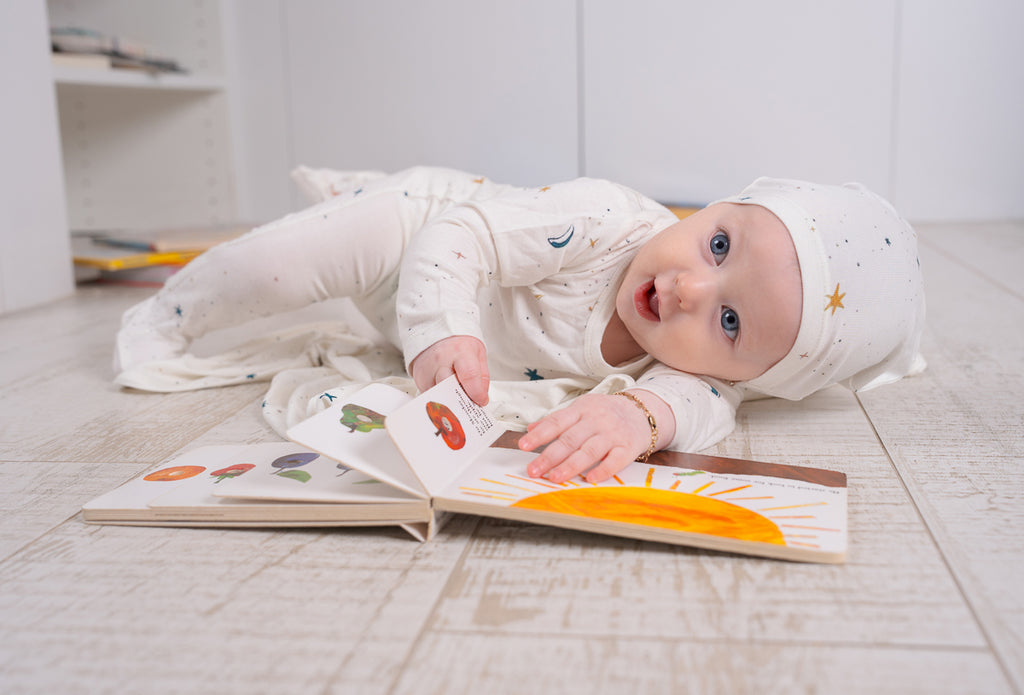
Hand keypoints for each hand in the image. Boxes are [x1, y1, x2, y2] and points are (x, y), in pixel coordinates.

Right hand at [409, 335, 489, 405]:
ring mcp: (427, 369)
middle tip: (467, 400)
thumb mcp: (477, 353)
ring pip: (439, 394)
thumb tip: (481, 398)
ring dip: (449, 398)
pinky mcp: (419, 377)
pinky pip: (430, 394)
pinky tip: (444, 388)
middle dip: (461, 398)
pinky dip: (439, 395)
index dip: (476, 393)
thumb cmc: (458, 343)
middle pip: (450, 388)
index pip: (469, 376)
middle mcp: (441, 359)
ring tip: (456, 393)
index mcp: (460, 351)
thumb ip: (482, 377)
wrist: (435, 331)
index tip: (480, 401)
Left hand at [518, 390, 671, 482]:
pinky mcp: (628, 447)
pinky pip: (615, 460)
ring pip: (589, 450)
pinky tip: (590, 478)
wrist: (644, 412)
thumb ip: (557, 420)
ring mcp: (613, 434)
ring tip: (554, 477)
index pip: (557, 422)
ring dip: (571, 465)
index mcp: (581, 410)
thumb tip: (530, 428)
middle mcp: (596, 420)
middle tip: (533, 470)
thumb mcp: (581, 409)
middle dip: (550, 456)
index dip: (539, 434)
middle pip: (570, 439)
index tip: (523, 446)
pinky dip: (603, 470)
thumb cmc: (606, 413)